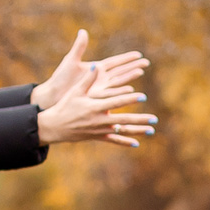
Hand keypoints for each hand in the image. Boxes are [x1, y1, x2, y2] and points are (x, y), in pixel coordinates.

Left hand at [32, 30, 150, 110]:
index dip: (126, 58)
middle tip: (146, 63)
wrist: (53, 95)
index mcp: (96, 68)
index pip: (115, 62)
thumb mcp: (70, 60)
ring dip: (129, 77)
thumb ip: (79, 47)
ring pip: (118, 81)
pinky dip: (119, 91)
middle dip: (133, 66)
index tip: (139, 54)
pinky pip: (110, 93)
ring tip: (140, 72)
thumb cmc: (60, 79)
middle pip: (120, 71)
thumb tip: (83, 31)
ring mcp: (99, 88)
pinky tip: (129, 89)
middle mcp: (100, 78)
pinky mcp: (95, 97)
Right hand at [36, 50, 157, 147]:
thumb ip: (88, 80)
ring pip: (121, 131)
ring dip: (137, 131)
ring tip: (151, 130)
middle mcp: (99, 120)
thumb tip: (96, 65)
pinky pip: (113, 141)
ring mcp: (99, 130)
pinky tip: (136, 144)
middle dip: (140, 119)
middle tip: (154, 118)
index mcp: (95, 107)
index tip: (142, 96)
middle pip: (124, 120)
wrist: (55, 126)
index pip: (116, 102)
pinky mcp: (97, 137)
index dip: (129, 99)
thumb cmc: (65, 106)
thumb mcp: (75, 92)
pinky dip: (124, 142)